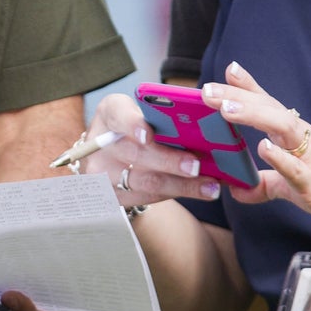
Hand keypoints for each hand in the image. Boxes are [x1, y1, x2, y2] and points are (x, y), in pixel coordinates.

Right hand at [81, 92, 220, 205]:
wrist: (111, 154)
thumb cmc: (136, 128)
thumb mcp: (142, 113)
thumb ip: (163, 116)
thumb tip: (201, 126)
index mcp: (110, 113)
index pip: (117, 115)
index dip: (132, 125)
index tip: (148, 134)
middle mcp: (100, 144)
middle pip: (136, 154)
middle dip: (169, 161)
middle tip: (196, 166)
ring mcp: (103, 174)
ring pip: (145, 181)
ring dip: (182, 185)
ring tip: (209, 186)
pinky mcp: (112, 197)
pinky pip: (148, 197)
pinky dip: (177, 193)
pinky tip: (200, 191)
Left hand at [207, 61, 310, 234]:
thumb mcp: (291, 185)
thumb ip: (264, 183)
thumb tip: (236, 189)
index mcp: (296, 136)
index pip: (269, 105)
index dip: (249, 87)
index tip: (228, 69)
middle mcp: (303, 140)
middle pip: (270, 110)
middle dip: (238, 97)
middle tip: (208, 90)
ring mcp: (310, 160)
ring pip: (283, 128)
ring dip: (254, 116)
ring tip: (226, 109)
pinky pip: (297, 169)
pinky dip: (281, 158)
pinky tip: (264, 148)